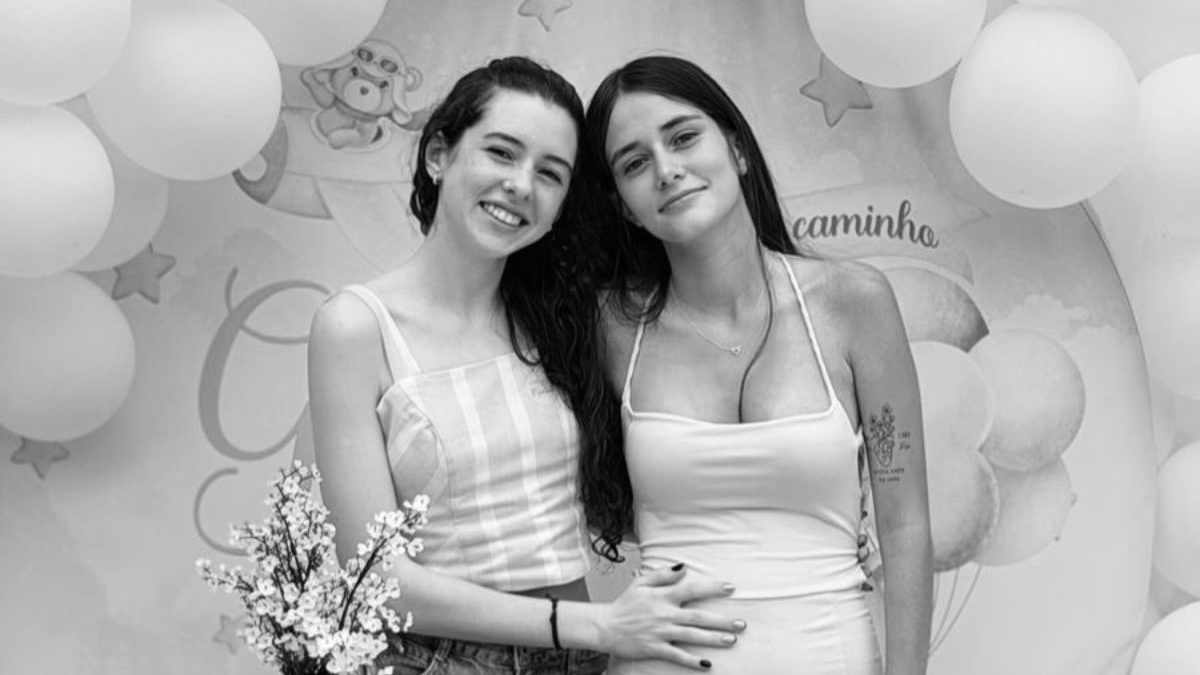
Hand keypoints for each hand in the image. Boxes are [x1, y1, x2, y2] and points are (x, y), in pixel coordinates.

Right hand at [595, 564, 744, 670]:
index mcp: (662, 597)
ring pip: (691, 636)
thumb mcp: (640, 583)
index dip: (712, 588)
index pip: (691, 589)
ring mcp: (660, 633)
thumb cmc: (624, 603)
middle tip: (741, 623)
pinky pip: (677, 656)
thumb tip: (683, 567)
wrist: (604, 626)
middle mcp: (664, 614)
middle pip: (698, 617)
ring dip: (713, 639)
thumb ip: (662, 575)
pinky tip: (708, 664)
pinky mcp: (654, 648)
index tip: (731, 588)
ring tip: (732, 641)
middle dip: (721, 620)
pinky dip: (692, 661)